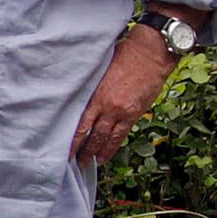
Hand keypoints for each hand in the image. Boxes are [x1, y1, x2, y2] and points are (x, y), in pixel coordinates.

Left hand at [71, 33, 176, 165]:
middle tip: (76, 163)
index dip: (74, 141)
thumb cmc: (124, 55)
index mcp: (97, 96)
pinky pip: (122, 135)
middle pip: (93, 135)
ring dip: (97, 152)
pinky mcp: (135, 113)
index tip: (66, 151)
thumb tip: (82, 99)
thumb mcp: (100, 70)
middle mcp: (109, 107)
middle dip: (84, 151)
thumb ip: (92, 87)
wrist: (150, 54)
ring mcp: (123, 112)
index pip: (81, 125)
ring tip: (90, 163)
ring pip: (107, 138)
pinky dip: (113, 146)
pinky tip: (107, 154)